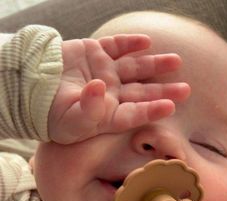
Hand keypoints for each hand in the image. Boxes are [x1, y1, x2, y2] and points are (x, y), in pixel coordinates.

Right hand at [48, 34, 189, 143]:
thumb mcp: (68, 120)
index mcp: (107, 115)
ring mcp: (104, 73)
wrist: (30, 91)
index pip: (134, 114)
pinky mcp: (94, 54)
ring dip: (155, 64)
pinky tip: (147, 42)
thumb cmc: (50, 115)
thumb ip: (87, 109)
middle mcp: (110, 95)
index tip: (170, 107)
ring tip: (176, 62)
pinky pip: (116, 46)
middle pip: (142, 92)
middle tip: (186, 89)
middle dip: (163, 90)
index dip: (152, 110)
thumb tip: (101, 88)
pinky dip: (130, 43)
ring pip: (135, 68)